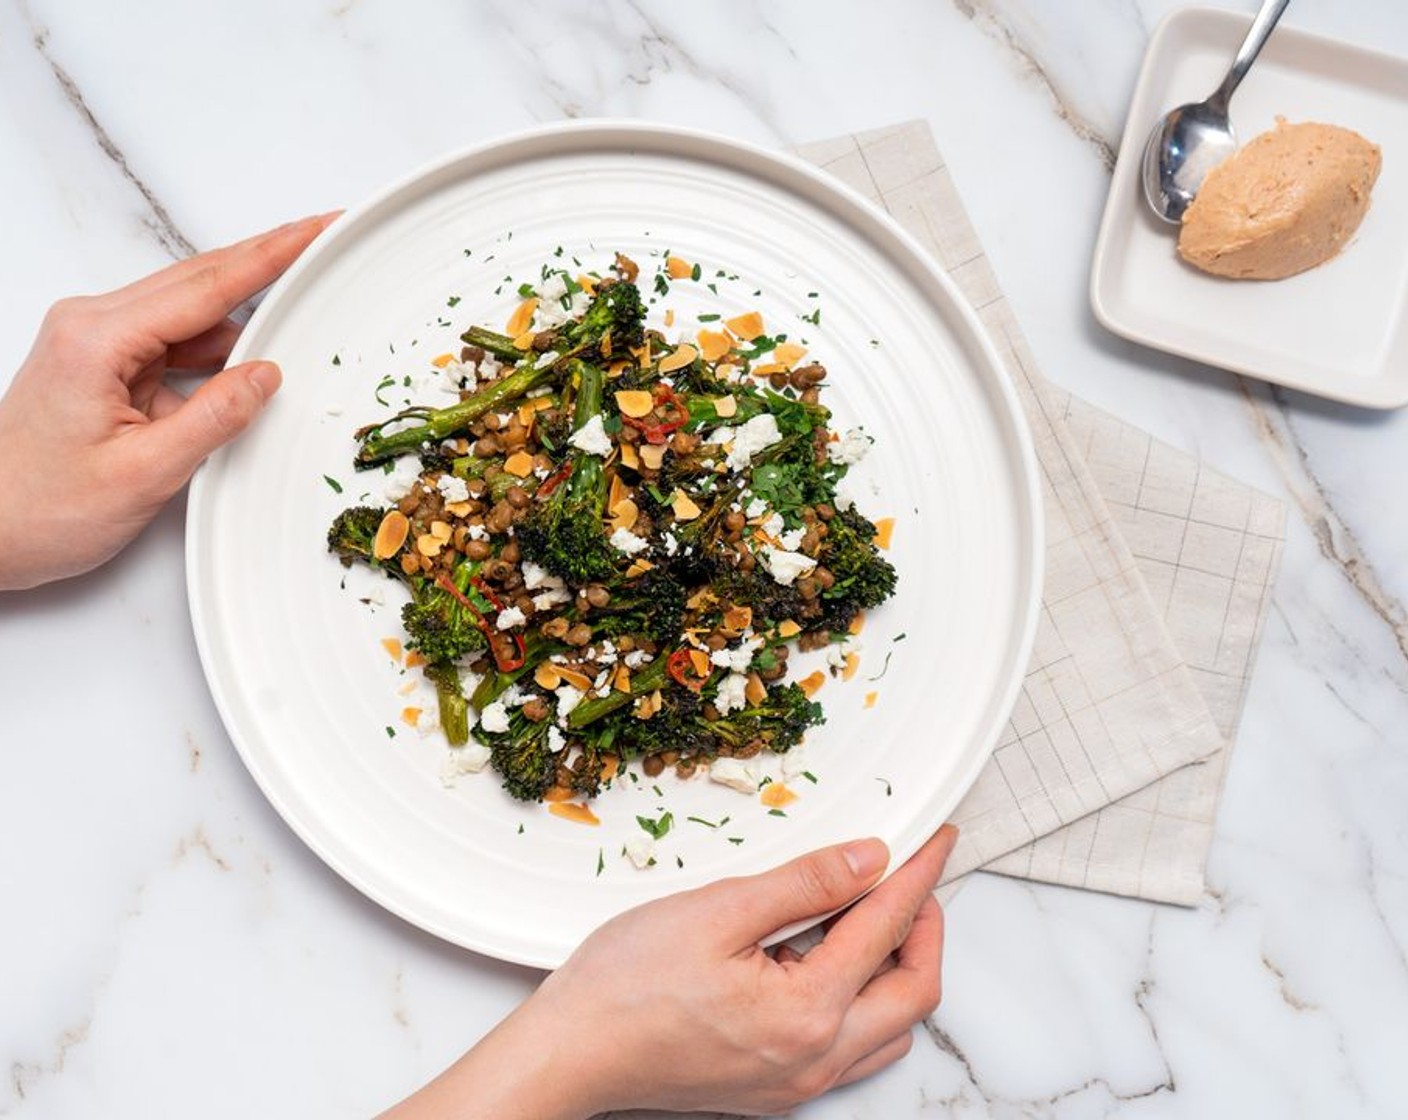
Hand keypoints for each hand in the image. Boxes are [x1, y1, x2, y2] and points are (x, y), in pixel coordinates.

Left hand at [0, 214, 336, 590]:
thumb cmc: (39, 508)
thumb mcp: (144, 473)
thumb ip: (213, 418)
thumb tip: (265, 376)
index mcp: (98, 340)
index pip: (206, 287)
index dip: (269, 256)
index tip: (313, 229)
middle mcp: (92, 327)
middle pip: (198, 282)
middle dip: (264, 263)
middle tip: (318, 242)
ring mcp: (96, 344)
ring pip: (189, 313)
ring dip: (240, 320)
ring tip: (293, 324)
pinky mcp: (103, 366)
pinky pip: (174, 343)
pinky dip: (214, 352)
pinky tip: (244, 368)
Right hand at [386, 825, 957, 1118]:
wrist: (569, 1054)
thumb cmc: (624, 986)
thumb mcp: (717, 911)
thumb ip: (804, 884)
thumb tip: (869, 859)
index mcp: (807, 1012)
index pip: (887, 927)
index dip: (918, 874)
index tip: (936, 839)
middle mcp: (814, 1060)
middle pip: (913, 993)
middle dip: (924, 929)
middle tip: (911, 879)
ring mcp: (797, 1083)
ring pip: (890, 1030)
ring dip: (898, 971)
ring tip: (874, 918)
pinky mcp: (774, 1091)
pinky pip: (852, 1052)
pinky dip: (864, 1004)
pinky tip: (829, 967)